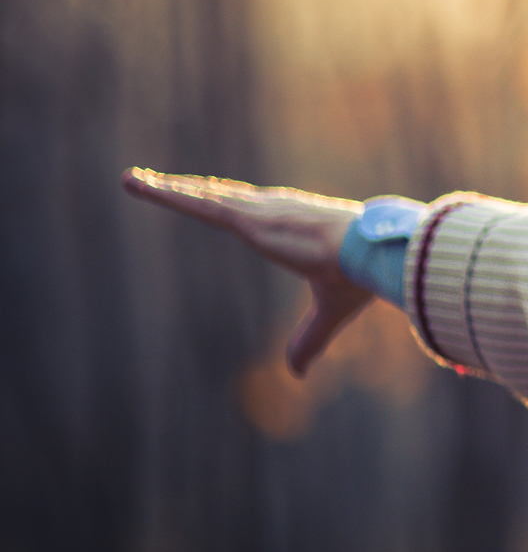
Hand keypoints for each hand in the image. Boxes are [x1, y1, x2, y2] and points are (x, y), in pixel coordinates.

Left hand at [124, 168, 373, 376]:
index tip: (204, 194)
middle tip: (150, 181)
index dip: (221, 202)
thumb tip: (297, 373)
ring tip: (130, 179)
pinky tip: (141, 184)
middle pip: (216, 197)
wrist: (374, 253)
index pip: (244, 212)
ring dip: (163, 188)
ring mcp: (258, 211)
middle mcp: (270, 211)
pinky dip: (166, 193)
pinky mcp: (248, 218)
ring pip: (200, 197)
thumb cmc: (360, 275)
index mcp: (289, 227)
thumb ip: (308, 339)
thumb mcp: (329, 311)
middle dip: (184, 189)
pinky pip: (198, 203)